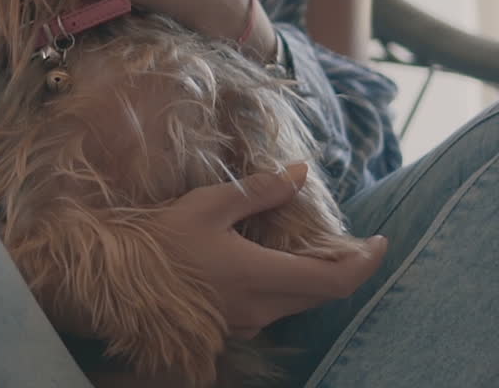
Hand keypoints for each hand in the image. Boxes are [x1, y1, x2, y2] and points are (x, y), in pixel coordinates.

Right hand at [156, 164, 387, 337]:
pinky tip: (273, 262)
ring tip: (312, 246)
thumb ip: (261, 191)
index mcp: (260, 276)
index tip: (381, 241)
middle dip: (343, 267)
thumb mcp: (210, 204)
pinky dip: (287, 286)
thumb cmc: (160, 239)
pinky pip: (273, 307)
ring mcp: (245, 322)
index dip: (366, 263)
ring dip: (314, 277)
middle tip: (350, 239)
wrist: (116, 281)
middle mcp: (260, 308)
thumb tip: (300, 172)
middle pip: (321, 294)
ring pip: (298, 302)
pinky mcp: (231, 326)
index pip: (336, 281)